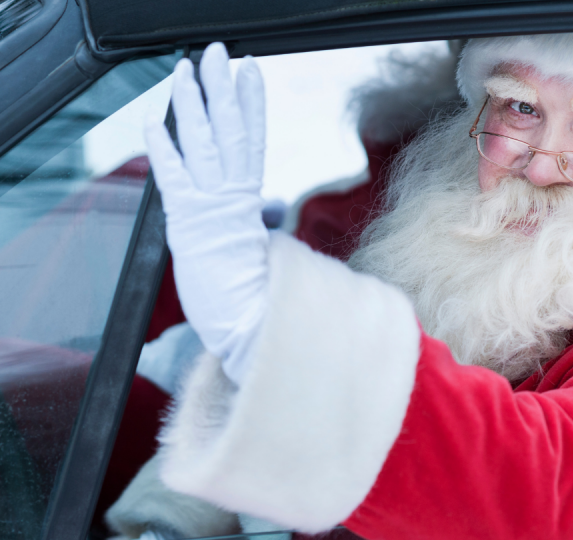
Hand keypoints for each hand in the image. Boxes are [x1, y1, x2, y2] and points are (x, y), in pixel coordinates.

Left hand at [145, 43, 267, 383]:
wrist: (251, 324)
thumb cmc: (255, 294)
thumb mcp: (262, 248)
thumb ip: (263, 219)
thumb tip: (273, 203)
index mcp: (249, 202)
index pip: (252, 140)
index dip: (251, 104)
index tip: (251, 73)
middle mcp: (232, 197)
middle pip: (229, 131)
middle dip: (222, 89)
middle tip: (219, 54)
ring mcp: (210, 207)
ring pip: (203, 143)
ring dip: (194, 104)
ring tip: (187, 69)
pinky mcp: (188, 222)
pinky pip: (173, 176)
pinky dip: (163, 147)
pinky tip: (154, 118)